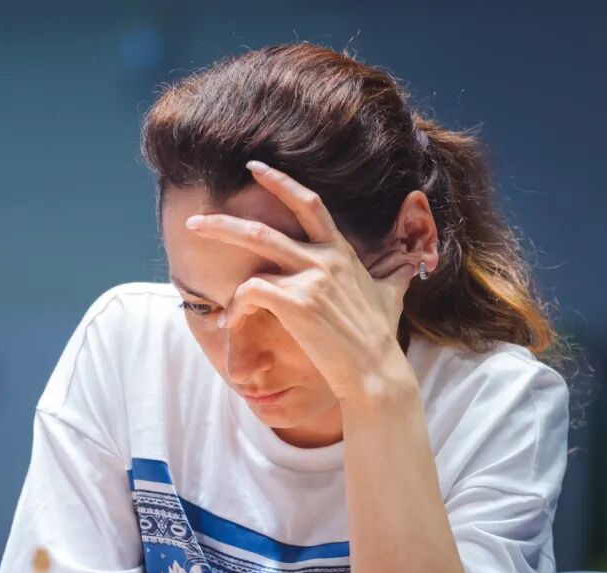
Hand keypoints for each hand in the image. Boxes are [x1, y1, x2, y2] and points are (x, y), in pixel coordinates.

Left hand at [184, 160, 417, 402]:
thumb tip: (411, 263)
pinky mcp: (297, 303)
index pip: (310, 203)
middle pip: (264, 228)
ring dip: (223, 262)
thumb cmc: (380, 335)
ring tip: (199, 279)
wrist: (376, 371)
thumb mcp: (392, 293)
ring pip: (254, 256)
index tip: (254, 167)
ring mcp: (310, 279)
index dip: (280, 182)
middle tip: (194, 221)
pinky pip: (252, 291)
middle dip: (224, 222)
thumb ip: (394, 272)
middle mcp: (325, 258)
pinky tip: (230, 323)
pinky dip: (234, 305)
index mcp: (341, 251)